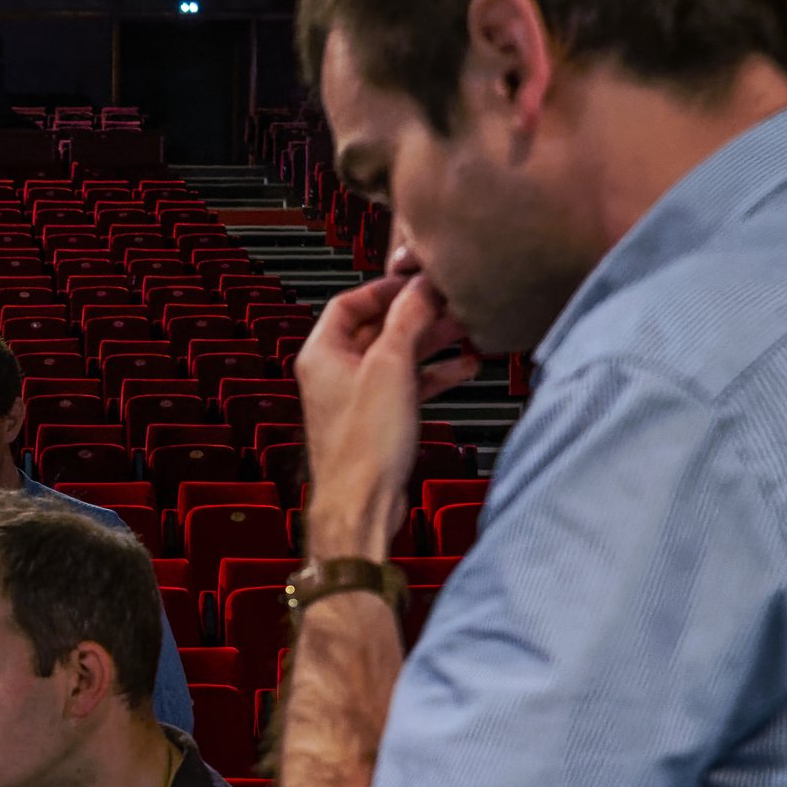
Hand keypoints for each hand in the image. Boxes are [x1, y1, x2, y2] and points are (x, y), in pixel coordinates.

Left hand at [294, 271, 479, 559]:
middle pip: (377, 328)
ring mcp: (356, 398)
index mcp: (322, 353)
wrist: (362, 505)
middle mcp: (334, 373)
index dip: (385, 287)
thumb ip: (407, 320)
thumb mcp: (390, 366)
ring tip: (464, 329)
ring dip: (430, 342)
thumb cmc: (362, 446)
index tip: (417, 281)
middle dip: (416, 314)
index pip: (350, 302)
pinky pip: (407, 385)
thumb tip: (421, 287)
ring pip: (396, 357)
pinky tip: (463, 366)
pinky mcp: (377, 422)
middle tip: (449, 302)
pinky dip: (432, 374)